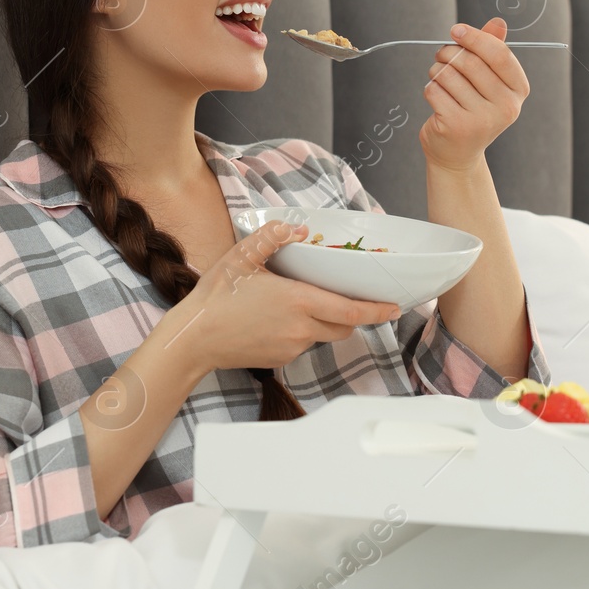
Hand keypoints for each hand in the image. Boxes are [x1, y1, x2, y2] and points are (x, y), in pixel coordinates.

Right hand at [160, 220, 402, 376]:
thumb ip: (273, 237)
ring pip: (323, 335)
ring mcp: (292, 347)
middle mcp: (301, 328)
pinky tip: (280, 319)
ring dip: (326, 322)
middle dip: (354, 315)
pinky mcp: (280, 360)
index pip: (352, 310)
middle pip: (345, 326)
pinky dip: (303, 332)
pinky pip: (303, 345)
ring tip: (304, 303)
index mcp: (298, 301)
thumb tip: (299, 227)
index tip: (395, 307)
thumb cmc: (216, 297)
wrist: (193, 339)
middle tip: (353, 299)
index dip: (377, 310)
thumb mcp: (241, 256)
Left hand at [418, 16, 530, 171]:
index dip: (475, 37)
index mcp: (519, 91)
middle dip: (449, 53)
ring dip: (437, 71)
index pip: (500, 54)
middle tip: (441, 55)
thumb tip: (498, 22)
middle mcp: (505, 107)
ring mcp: (482, 119)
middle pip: (470, 62)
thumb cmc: (472, 109)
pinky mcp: (456, 126)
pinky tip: (437, 100)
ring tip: (440, 80)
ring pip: (448, 74)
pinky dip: (430, 89)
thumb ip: (492, 50)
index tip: (456, 29)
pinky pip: (434, 90)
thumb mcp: (488, 80)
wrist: (458, 154)